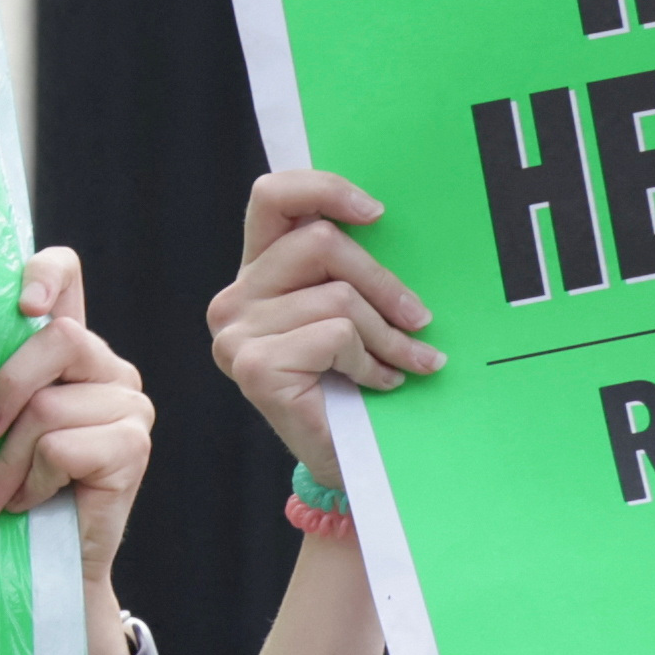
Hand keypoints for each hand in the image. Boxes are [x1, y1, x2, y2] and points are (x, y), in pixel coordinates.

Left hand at [0, 245, 151, 629]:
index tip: (20, 305)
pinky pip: (63, 448)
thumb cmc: (13, 491)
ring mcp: (129, 407)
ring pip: (50, 407)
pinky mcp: (133, 448)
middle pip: (58, 338)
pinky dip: (34, 481)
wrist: (50, 565)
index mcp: (71, 351)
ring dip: (10, 461)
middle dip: (6, 388)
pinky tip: (34, 501)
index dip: (45, 272)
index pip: (68, 274)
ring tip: (2, 494)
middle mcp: (108, 369)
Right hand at [206, 169, 438, 467]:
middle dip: (383, 282)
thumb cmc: (354, 384)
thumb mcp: (351, 314)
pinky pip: (337, 335)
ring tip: (408, 362)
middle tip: (420, 320)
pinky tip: (380, 384)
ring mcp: (237, 334)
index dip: (325, 189)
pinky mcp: (254, 366)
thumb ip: (348, 269)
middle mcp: (234, 300)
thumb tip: (388, 220)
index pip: (272, 197)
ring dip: (388, 335)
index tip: (378, 214)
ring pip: (338, 296)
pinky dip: (371, 361)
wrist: (346, 465)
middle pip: (320, 242)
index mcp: (255, 273)